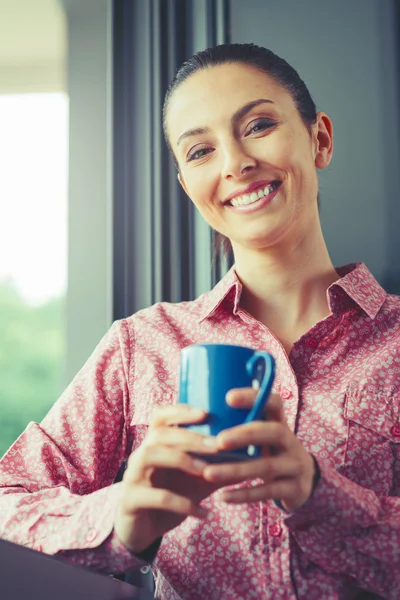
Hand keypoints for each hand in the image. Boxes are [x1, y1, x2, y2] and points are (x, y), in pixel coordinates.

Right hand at [114, 405, 221, 553]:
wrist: (142, 530)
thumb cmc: (171, 496)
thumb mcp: (197, 481)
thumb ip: (219, 467)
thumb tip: (252, 456)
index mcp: (156, 444)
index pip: (160, 416)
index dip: (180, 411)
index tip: (205, 412)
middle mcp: (140, 454)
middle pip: (159, 434)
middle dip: (190, 437)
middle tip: (217, 445)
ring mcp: (132, 476)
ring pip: (149, 456)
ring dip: (181, 460)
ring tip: (206, 472)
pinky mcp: (130, 500)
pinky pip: (155, 497)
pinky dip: (181, 503)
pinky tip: (203, 512)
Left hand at [202, 390, 315, 511]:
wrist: (302, 483)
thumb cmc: (271, 452)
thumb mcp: (264, 436)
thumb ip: (244, 424)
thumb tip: (201, 412)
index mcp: (281, 422)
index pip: (274, 402)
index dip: (254, 397)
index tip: (228, 397)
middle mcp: (292, 441)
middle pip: (273, 432)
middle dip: (244, 436)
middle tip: (218, 441)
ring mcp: (296, 465)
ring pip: (267, 466)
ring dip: (236, 470)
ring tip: (209, 473)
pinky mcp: (295, 489)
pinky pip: (268, 491)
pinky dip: (243, 494)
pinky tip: (223, 496)